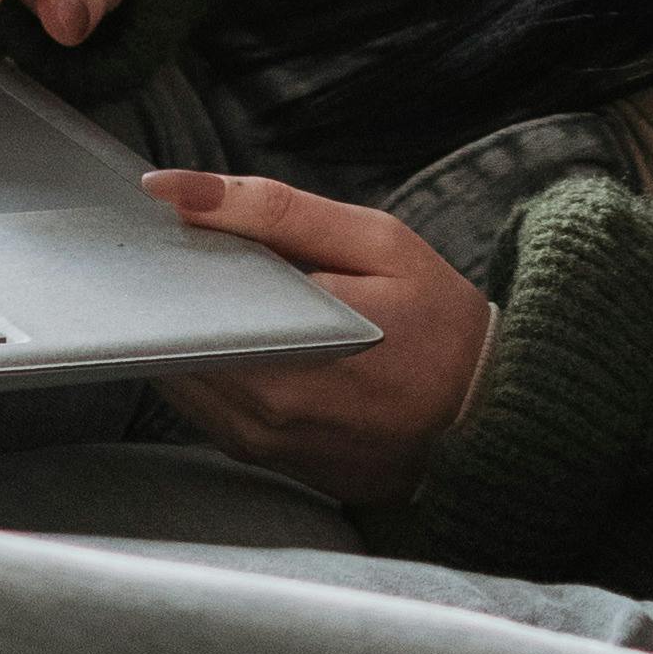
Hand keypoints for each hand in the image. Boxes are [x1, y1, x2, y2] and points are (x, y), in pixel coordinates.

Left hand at [138, 172, 495, 504]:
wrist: (486, 417)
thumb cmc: (437, 319)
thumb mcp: (375, 242)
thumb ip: (274, 209)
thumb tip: (175, 191)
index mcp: (294, 344)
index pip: (183, 303)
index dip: (166, 262)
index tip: (168, 229)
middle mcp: (267, 408)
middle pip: (172, 343)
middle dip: (177, 297)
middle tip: (203, 253)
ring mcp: (263, 445)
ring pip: (180, 379)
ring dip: (188, 335)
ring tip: (229, 293)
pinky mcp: (266, 463)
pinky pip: (207, 410)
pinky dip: (210, 369)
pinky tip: (246, 337)